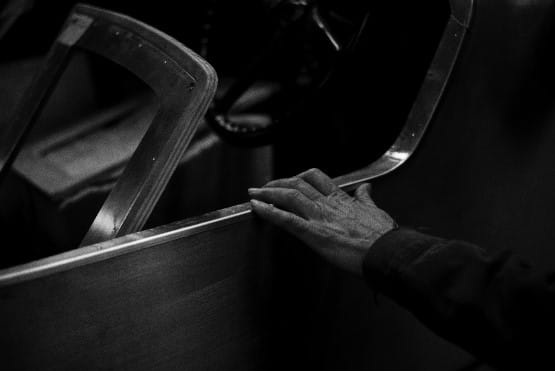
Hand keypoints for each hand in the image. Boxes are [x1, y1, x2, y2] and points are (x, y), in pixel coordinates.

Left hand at [249, 168, 395, 275]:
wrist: (388, 252)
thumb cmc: (384, 236)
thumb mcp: (376, 211)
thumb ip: (366, 199)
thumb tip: (366, 188)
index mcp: (342, 200)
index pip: (317, 179)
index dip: (300, 176)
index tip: (291, 178)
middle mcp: (328, 204)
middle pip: (298, 183)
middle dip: (278, 182)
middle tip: (265, 185)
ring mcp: (320, 218)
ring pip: (289, 196)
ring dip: (268, 192)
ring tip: (254, 192)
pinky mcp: (314, 234)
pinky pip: (286, 219)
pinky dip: (269, 212)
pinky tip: (256, 207)